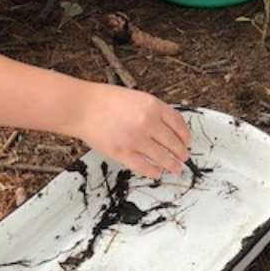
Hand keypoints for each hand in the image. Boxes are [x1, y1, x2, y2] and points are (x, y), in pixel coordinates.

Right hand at [76, 84, 191, 178]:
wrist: (82, 107)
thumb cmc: (105, 100)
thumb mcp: (136, 97)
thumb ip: (153, 111)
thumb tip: (167, 127)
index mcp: (153, 106)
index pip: (178, 123)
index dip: (185, 135)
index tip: (187, 141)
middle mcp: (148, 122)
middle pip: (173, 142)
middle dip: (181, 152)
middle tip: (184, 157)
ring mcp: (136, 139)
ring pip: (162, 157)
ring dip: (172, 164)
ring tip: (175, 168)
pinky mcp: (123, 153)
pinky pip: (144, 167)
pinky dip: (153, 171)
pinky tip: (157, 172)